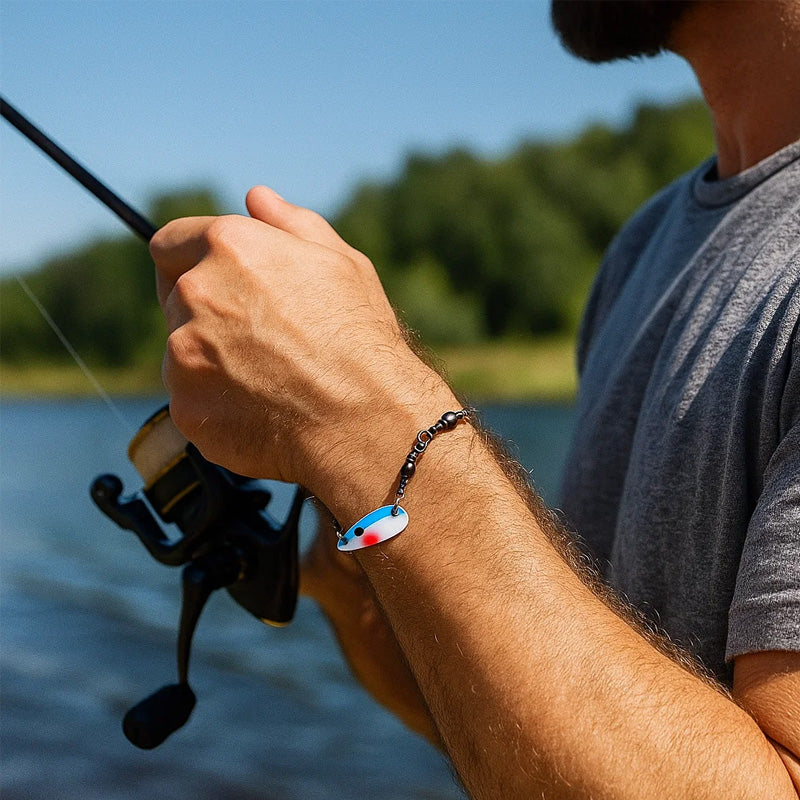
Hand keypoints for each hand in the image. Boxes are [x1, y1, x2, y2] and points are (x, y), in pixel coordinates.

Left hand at [151, 186, 453, 502]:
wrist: (366, 421)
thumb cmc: (361, 341)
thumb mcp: (343, 264)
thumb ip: (292, 224)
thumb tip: (256, 198)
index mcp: (229, 247)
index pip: (170, 242)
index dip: (193, 260)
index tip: (216, 281)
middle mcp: (196, 293)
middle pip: (175, 296)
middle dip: (208, 310)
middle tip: (261, 335)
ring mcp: (184, 354)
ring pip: (182, 349)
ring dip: (210, 357)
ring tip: (269, 376)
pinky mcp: (186, 406)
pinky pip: (191, 398)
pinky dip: (216, 403)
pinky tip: (261, 407)